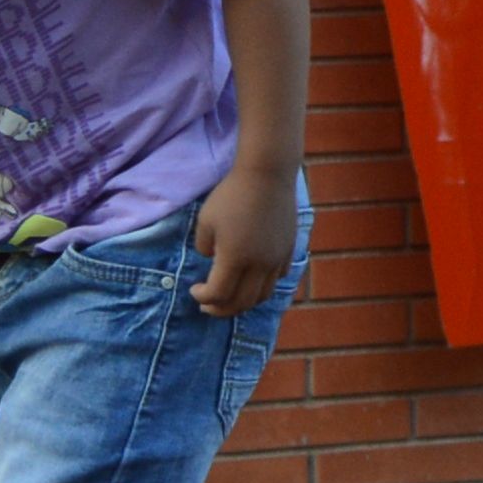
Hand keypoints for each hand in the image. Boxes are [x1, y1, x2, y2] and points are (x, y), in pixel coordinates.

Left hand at [192, 164, 297, 314]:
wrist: (267, 173)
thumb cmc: (231, 194)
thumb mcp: (206, 220)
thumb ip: (205, 247)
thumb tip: (212, 259)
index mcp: (235, 259)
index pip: (218, 294)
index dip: (203, 298)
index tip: (194, 290)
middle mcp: (259, 265)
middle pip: (242, 303)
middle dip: (221, 309)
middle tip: (208, 306)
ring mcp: (277, 258)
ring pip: (263, 296)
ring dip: (243, 302)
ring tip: (230, 298)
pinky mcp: (288, 249)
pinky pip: (277, 278)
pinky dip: (262, 286)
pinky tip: (252, 277)